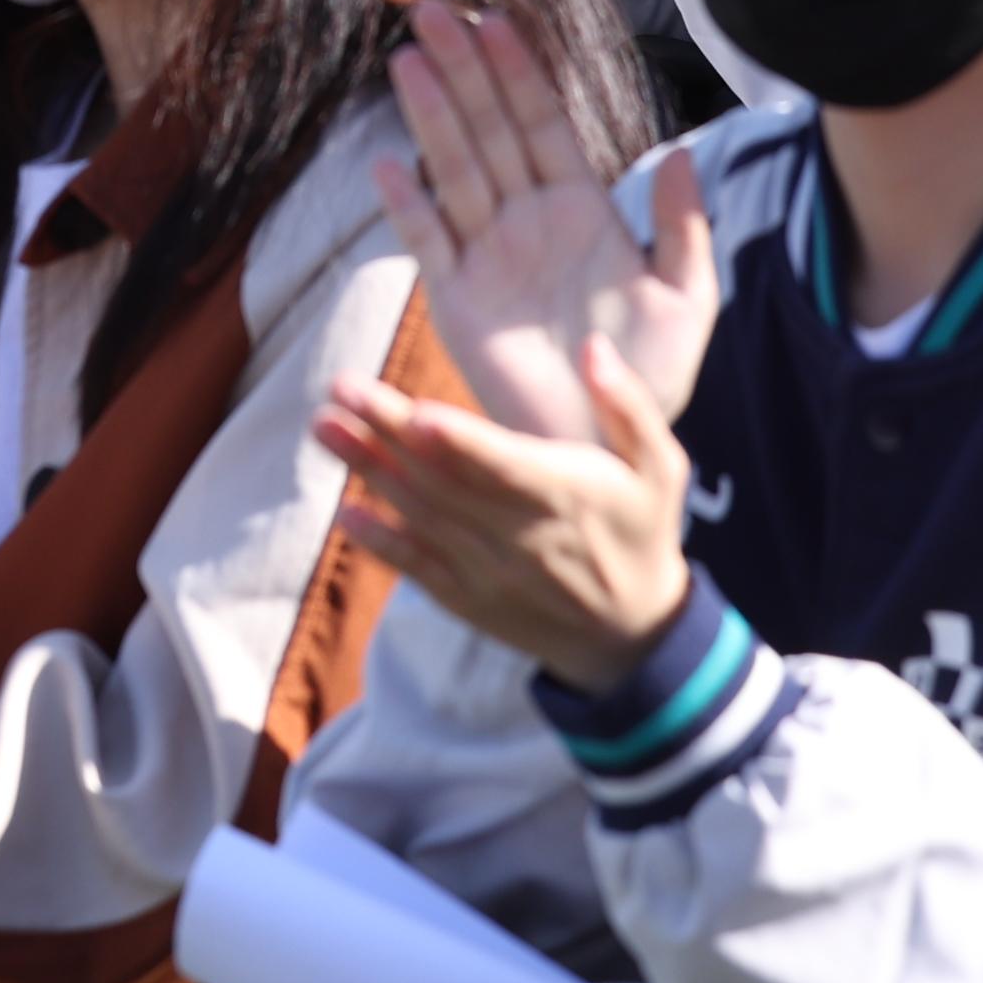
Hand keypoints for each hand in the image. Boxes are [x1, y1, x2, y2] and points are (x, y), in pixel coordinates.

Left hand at [316, 334, 700, 684]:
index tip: (417, 412)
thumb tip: (594, 346)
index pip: (504, 465)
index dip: (461, 442)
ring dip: (369, 471)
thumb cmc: (642, 532)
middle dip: (389, 432)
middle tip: (341, 388)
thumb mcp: (659, 467)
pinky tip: (344, 512)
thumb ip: (629, 406)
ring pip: (421, 515)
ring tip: (323, 426)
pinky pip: (417, 567)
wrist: (631, 636)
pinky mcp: (468, 597)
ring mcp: (489, 570)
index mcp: (566, 494)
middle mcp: (520, 535)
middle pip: (446, 480)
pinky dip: (379, 542)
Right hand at [373, 0, 714, 448]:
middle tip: (432, 12)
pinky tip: (389, 166)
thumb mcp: (686, 298)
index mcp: (580, 210)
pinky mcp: (458, 301)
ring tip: (408, 61)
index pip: (542, 125)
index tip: (495, 21)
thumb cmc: (650, 376)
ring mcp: (487, 256)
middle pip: (489, 130)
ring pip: (455, 170)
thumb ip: (684, 226)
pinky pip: (429, 244)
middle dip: (463, 71)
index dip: (519, 74)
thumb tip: (685, 151)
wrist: (607, 446)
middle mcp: (526, 221)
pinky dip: (407, 208)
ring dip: (433, 116)